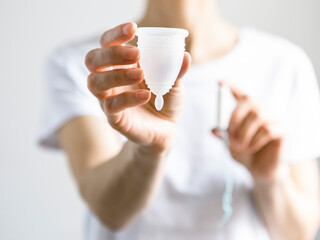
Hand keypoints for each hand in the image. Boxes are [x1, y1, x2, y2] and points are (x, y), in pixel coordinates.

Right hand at [85, 22, 190, 151]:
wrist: (166, 129)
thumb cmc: (165, 101)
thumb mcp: (174, 84)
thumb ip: (175, 70)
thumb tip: (185, 56)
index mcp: (121, 65)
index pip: (107, 44)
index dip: (115, 34)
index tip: (133, 28)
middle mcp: (110, 80)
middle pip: (93, 60)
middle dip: (112, 53)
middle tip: (136, 54)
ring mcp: (108, 99)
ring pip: (95, 82)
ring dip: (117, 74)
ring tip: (141, 74)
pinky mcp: (114, 118)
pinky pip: (111, 106)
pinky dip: (127, 98)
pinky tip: (145, 95)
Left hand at [212, 82, 284, 180]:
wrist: (259, 170)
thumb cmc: (245, 154)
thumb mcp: (230, 145)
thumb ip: (223, 136)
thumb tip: (213, 129)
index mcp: (247, 112)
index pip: (240, 94)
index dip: (231, 86)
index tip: (219, 82)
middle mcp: (261, 111)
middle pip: (249, 99)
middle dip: (235, 117)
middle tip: (230, 134)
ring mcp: (274, 119)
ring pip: (258, 116)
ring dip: (245, 133)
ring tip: (242, 146)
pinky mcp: (283, 130)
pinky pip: (268, 130)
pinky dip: (256, 140)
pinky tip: (252, 148)